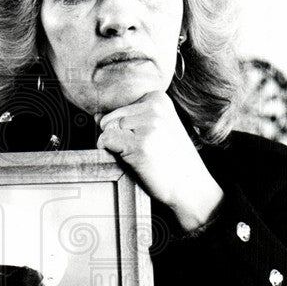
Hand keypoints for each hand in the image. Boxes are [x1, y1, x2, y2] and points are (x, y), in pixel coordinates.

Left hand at [96, 91, 223, 230]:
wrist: (190, 187)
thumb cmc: (171, 159)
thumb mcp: (154, 130)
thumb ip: (127, 119)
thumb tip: (96, 115)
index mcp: (158, 98)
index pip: (119, 107)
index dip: (124, 128)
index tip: (146, 139)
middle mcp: (154, 107)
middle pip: (110, 117)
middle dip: (118, 136)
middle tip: (143, 150)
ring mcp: (148, 125)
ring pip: (106, 129)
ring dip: (116, 146)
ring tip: (142, 155)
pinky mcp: (140, 144)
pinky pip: (106, 141)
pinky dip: (111, 153)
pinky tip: (134, 160)